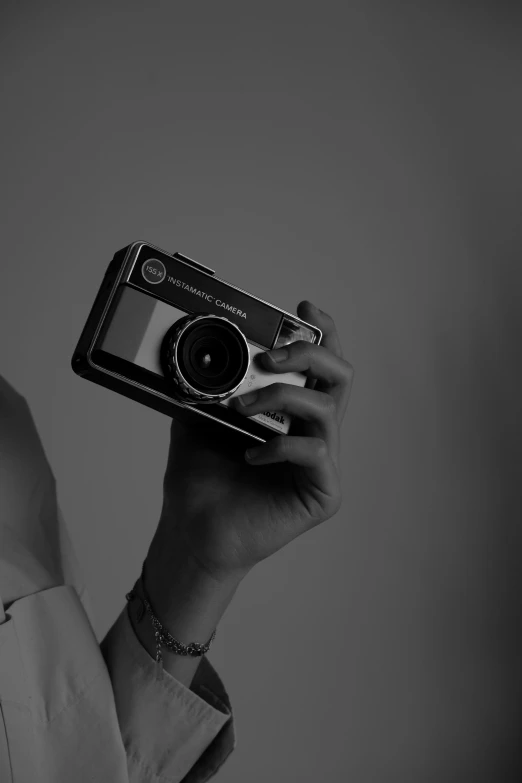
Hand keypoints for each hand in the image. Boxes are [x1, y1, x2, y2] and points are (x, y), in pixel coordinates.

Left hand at [150, 300, 353, 583]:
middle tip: (270, 356)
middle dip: (308, 353)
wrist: (192, 532)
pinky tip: (250, 455)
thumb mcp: (200, 418)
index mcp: (293, 415)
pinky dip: (280, 446)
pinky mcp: (323, 493)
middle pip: (340, 376)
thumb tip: (200, 349)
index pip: (320, 367)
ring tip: (241, 407)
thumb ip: (210, 386)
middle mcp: (314, 434)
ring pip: (326, 408)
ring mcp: (322, 465)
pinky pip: (315, 452)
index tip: (303, 309)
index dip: (321, 333)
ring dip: (280, 397)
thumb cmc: (201, 480)